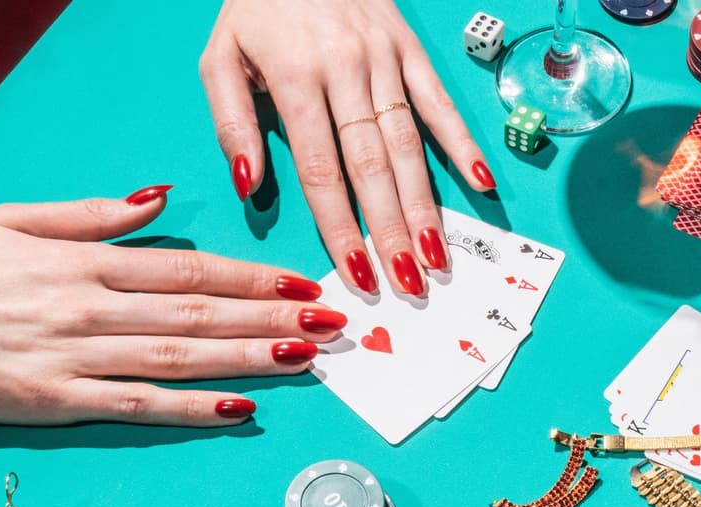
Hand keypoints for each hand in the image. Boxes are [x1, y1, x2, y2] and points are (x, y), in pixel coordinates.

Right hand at [0, 189, 345, 426]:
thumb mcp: (13, 220)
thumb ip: (90, 214)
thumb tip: (160, 197)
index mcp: (86, 262)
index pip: (190, 270)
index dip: (254, 279)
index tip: (303, 283)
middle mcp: (92, 307)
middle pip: (201, 314)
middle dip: (273, 318)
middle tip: (331, 323)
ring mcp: (77, 355)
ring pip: (182, 358)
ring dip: (251, 358)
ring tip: (306, 357)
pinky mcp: (58, 401)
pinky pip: (138, 405)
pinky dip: (192, 409)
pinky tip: (241, 409)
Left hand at [199, 0, 495, 299]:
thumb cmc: (257, 8)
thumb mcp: (220, 56)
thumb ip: (232, 123)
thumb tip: (248, 186)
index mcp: (296, 76)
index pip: (322, 170)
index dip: (341, 228)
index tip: (357, 274)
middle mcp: (346, 69)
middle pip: (372, 166)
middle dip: (391, 231)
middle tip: (408, 284)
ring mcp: (384, 58)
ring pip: (408, 144)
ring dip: (425, 204)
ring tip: (438, 257)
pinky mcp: (410, 49)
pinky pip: (439, 102)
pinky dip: (462, 142)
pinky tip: (480, 183)